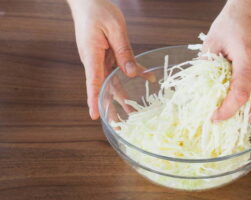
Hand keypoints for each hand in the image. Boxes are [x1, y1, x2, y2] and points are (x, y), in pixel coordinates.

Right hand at [67, 0, 152, 119]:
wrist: (88, 1)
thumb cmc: (98, 10)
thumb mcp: (115, 29)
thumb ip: (124, 52)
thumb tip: (131, 74)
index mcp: (92, 54)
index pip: (92, 82)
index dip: (94, 100)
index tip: (95, 116)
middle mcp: (94, 60)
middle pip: (103, 87)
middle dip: (111, 106)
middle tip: (120, 124)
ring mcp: (99, 58)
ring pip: (112, 81)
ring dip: (122, 96)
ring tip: (133, 111)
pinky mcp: (106, 54)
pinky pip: (118, 67)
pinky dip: (131, 73)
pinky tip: (145, 78)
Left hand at [203, 0, 250, 121]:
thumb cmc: (233, 20)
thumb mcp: (212, 42)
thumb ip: (206, 65)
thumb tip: (199, 85)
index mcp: (248, 59)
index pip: (240, 93)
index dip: (227, 110)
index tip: (214, 118)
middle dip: (240, 117)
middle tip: (224, 122)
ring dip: (246, 109)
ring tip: (228, 113)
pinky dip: (249, 97)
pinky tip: (235, 98)